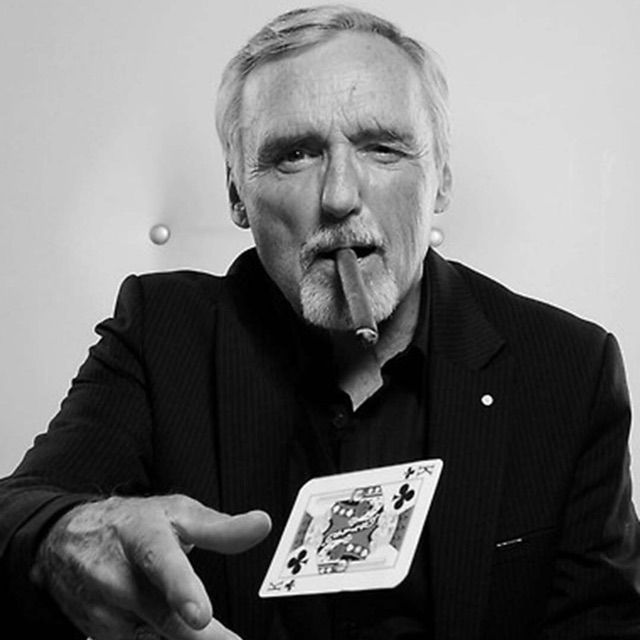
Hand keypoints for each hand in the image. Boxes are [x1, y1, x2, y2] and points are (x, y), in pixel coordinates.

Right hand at [30, 495, 271, 639]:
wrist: (66, 542)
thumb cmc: (130, 524)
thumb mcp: (176, 512)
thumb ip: (220, 527)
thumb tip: (262, 525)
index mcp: (141, 537)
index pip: (161, 563)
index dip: (181, 589)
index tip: (201, 615)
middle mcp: (118, 578)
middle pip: (162, 618)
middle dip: (198, 637)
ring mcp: (105, 613)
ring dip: (186, 639)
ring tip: (212, 631)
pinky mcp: (101, 636)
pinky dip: (165, 639)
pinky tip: (185, 631)